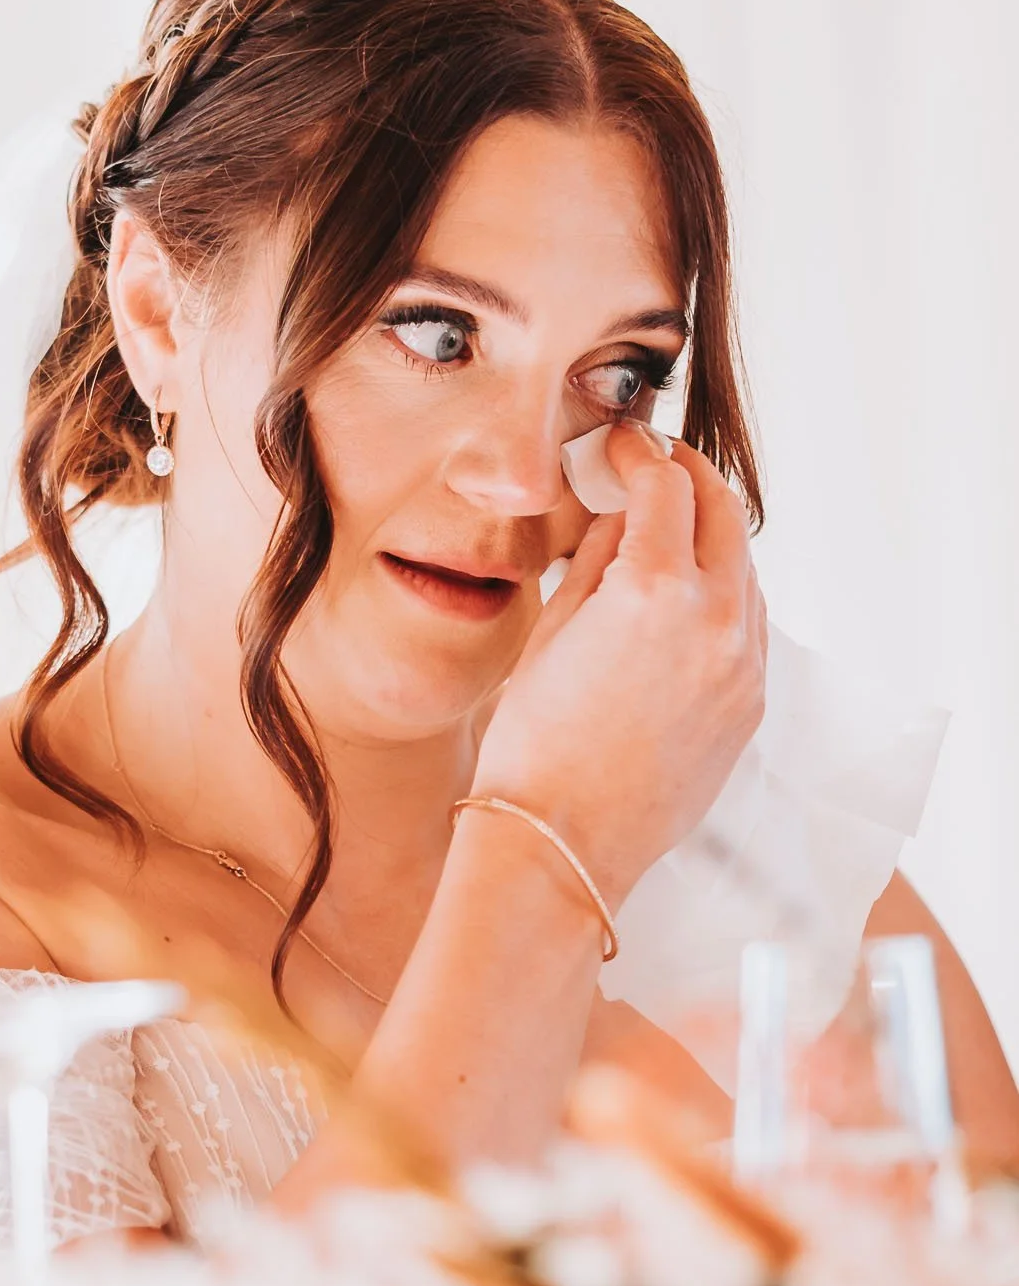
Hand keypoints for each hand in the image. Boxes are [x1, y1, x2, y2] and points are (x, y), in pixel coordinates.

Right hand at [472, 422, 766, 908]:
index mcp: (657, 591)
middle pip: (725, 512)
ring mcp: (742, 666)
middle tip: (653, 467)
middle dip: (690, 479)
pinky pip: (747, 624)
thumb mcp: (553, 629)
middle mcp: (715, 621)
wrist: (563, 842)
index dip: (640, 453)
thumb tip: (619, 512)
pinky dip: (720, 593)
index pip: (666, 486)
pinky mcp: (750, 704)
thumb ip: (596, 557)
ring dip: (710, 535)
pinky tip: (679, 600)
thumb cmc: (536, 742)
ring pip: (744, 567)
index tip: (623, 444)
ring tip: (664, 532)